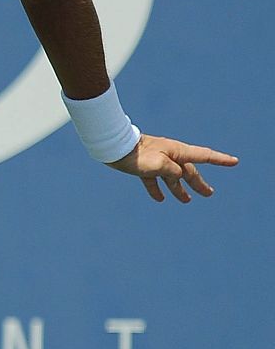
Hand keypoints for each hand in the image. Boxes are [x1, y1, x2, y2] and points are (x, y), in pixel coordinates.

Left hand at [108, 134, 238, 201]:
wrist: (114, 147)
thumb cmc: (137, 154)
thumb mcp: (159, 165)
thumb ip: (172, 172)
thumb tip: (178, 177)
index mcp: (178, 152)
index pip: (205, 156)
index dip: (220, 160)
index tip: (234, 162)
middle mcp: (170, 156)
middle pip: (188, 171)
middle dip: (198, 182)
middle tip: (209, 194)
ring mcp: (157, 161)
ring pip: (172, 177)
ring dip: (179, 189)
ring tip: (187, 201)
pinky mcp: (143, 166)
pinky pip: (154, 180)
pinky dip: (157, 189)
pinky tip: (159, 199)